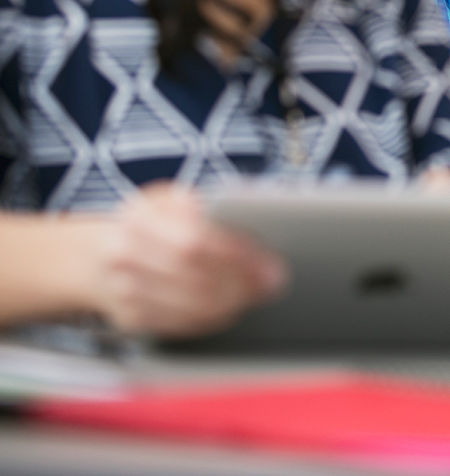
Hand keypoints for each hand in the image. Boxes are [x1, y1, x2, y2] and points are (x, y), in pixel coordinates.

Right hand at [93, 183, 286, 337]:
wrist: (99, 255)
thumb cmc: (155, 224)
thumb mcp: (174, 204)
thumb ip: (211, 212)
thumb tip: (259, 238)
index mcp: (141, 216)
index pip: (197, 241)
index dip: (238, 257)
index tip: (269, 264)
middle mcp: (123, 253)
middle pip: (194, 276)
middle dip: (241, 282)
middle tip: (272, 284)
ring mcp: (121, 288)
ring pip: (189, 305)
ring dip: (232, 303)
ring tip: (256, 294)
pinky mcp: (127, 318)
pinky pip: (179, 325)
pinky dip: (211, 319)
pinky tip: (230, 309)